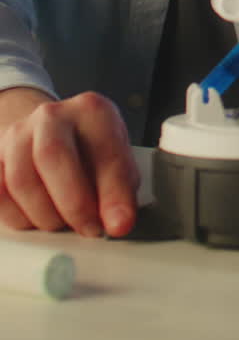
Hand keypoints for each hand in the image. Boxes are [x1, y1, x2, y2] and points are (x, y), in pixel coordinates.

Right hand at [0, 89, 139, 236]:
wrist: (51, 134)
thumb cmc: (89, 150)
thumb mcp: (116, 160)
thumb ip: (120, 190)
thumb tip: (118, 223)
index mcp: (91, 110)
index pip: (103, 150)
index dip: (112, 193)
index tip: (118, 225)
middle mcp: (52, 116)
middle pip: (52, 155)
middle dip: (74, 204)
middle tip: (89, 229)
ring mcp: (17, 134)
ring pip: (20, 180)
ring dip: (45, 214)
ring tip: (64, 223)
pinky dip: (20, 216)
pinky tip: (38, 218)